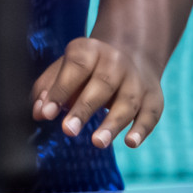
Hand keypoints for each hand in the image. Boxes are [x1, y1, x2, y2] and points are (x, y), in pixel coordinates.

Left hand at [30, 37, 163, 149]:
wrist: (132, 53)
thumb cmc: (87, 69)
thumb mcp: (66, 68)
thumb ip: (49, 88)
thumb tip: (38, 112)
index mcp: (90, 50)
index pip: (76, 66)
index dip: (61, 89)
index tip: (47, 113)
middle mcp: (116, 61)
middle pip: (102, 84)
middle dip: (84, 108)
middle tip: (68, 130)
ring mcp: (137, 79)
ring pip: (127, 101)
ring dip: (113, 123)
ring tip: (97, 142)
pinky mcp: (154, 97)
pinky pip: (151, 113)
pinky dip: (142, 129)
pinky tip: (131, 143)